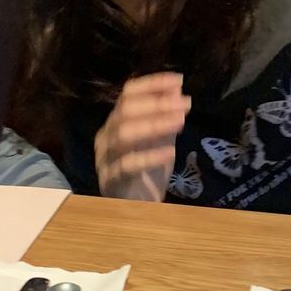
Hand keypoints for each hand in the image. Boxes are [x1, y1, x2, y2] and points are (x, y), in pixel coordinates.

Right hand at [94, 73, 190, 201]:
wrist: (137, 209)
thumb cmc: (147, 171)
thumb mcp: (159, 139)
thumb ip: (165, 115)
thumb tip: (177, 88)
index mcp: (115, 123)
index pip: (127, 94)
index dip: (152, 85)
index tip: (179, 80)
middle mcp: (105, 137)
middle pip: (124, 112)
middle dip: (156, 104)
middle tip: (185, 103)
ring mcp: (105, 160)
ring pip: (123, 135)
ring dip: (154, 124)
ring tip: (180, 121)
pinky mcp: (111, 181)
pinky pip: (127, 165)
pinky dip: (150, 156)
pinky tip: (170, 151)